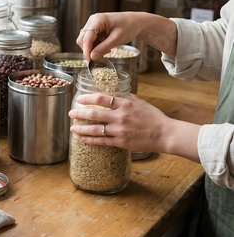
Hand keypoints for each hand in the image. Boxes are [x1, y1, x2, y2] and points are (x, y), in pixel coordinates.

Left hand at [68, 93, 199, 160]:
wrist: (166, 134)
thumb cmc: (154, 117)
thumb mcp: (141, 103)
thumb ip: (127, 98)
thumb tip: (118, 93)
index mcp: (125, 104)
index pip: (102, 98)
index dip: (88, 98)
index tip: (79, 99)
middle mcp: (121, 117)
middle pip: (95, 114)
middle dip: (80, 114)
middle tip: (71, 113)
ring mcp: (120, 131)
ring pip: (96, 130)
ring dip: (82, 129)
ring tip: (72, 128)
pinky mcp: (122, 142)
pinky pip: (103, 142)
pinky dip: (91, 140)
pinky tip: (83, 139)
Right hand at [76, 12, 142, 61]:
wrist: (136, 22)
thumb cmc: (129, 27)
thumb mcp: (117, 39)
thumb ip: (103, 48)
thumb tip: (92, 57)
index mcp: (98, 20)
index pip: (87, 37)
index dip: (86, 50)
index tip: (89, 60)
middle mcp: (92, 20)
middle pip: (83, 39)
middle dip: (90, 49)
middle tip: (102, 55)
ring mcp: (92, 24)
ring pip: (85, 41)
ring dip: (94, 48)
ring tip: (107, 49)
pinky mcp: (94, 29)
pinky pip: (90, 40)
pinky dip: (96, 46)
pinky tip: (106, 46)